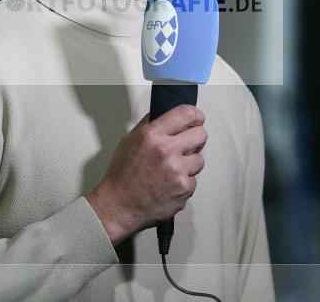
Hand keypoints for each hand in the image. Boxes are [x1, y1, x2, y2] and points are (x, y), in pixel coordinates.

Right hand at [85, 104, 206, 245]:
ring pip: (200, 159)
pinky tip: (169, 186)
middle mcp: (167, 151)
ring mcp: (177, 171)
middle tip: (187, 146)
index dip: (195, 115)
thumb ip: (149, 125)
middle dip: (196, 139)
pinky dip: (184, 183)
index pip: (186, 114)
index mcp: (152, 135)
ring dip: (189, 164)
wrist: (118, 206)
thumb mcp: (129, 141)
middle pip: (201, 134)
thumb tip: (165, 114)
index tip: (196, 119)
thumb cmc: (122, 175)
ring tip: (171, 171)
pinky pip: (193, 180)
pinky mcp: (184, 190)